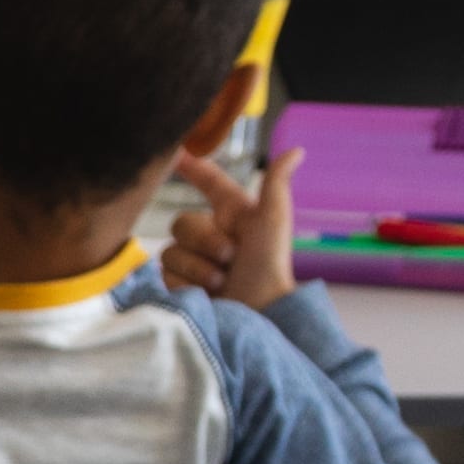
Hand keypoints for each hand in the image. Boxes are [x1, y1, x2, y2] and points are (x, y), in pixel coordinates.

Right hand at [165, 138, 298, 311]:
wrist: (258, 312)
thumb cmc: (270, 267)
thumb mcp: (273, 221)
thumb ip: (276, 183)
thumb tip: (296, 151)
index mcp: (233, 214)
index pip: (209, 183)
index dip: (194, 167)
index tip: (177, 154)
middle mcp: (210, 235)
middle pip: (182, 222)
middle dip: (205, 241)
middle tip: (229, 257)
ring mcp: (192, 262)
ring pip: (171, 251)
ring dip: (197, 267)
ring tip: (221, 282)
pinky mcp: (179, 287)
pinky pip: (166, 275)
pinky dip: (187, 284)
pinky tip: (206, 295)